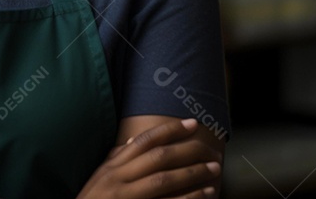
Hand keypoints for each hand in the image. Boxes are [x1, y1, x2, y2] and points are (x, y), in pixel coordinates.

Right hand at [75, 119, 221, 198]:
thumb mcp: (101, 177)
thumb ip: (118, 159)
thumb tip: (136, 139)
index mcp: (112, 166)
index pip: (144, 141)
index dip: (169, 130)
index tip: (191, 123)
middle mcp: (118, 178)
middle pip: (157, 157)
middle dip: (187, 150)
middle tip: (209, 148)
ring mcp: (127, 197)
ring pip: (164, 180)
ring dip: (193, 172)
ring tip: (214, 168)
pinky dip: (189, 197)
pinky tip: (206, 193)